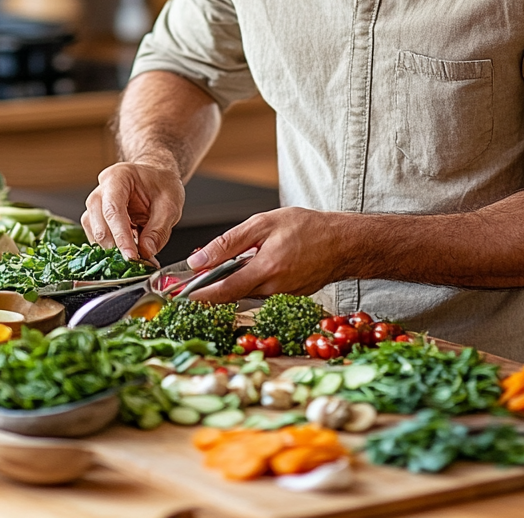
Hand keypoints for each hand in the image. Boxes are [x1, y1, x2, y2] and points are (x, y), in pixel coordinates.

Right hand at [82, 162, 183, 260]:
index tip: (132, 256)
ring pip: (94, 232)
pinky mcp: (96, 219)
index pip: (113, 209)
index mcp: (117, 177)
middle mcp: (101, 190)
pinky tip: (129, 251)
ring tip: (136, 256)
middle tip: (137, 261)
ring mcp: (95, 205)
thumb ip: (159, 229)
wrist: (156, 179)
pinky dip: (112, 248)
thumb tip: (146, 252)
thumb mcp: (170, 205)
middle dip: (116, 246)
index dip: (121, 235)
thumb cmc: (161, 184)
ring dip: (112, 249)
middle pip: (98, 223)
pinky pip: (97, 237)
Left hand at [185, 207, 348, 302]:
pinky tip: (257, 265)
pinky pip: (262, 292)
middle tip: (197, 276)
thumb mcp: (264, 224)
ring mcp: (283, 297)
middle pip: (232, 294)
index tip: (179, 297)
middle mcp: (274, 290)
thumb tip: (199, 260)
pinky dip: (253, 281)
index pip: (223, 291)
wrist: (344, 243)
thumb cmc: (307, 228)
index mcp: (266, 270)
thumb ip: (229, 243)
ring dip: (235, 281)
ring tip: (233, 262)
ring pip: (247, 293)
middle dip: (213, 286)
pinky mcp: (289, 299)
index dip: (199, 296)